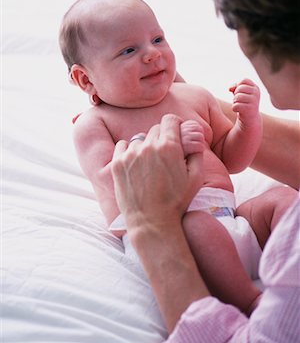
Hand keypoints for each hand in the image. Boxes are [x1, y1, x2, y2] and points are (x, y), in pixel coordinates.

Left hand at [111, 114, 203, 238]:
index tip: (176, 134)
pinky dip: (129, 151)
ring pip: (139, 139)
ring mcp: (130, 155)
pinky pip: (123, 145)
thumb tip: (195, 136)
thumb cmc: (176, 202)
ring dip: (146, 146)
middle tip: (165, 156)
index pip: (170, 119)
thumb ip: (197, 152)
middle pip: (155, 128)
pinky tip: (136, 165)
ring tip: (150, 166)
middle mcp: (148, 146)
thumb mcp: (196, 177)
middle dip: (162, 138)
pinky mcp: (116, 163)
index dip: (175, 125)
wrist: (151, 222)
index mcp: (169, 147)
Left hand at [230, 78, 259, 125]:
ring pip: (237, 97)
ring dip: (235, 102)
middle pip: (239, 88)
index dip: (238, 86)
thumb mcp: (240, 93)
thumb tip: (230, 88)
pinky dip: (234, 108)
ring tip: (239, 105)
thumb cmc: (244, 103)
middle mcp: (256, 93)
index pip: (244, 80)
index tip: (240, 92)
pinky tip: (239, 111)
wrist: (250, 119)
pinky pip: (236, 106)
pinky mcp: (249, 109)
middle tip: (238, 101)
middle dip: (235, 95)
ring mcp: (254, 101)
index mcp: (255, 88)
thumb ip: (235, 87)